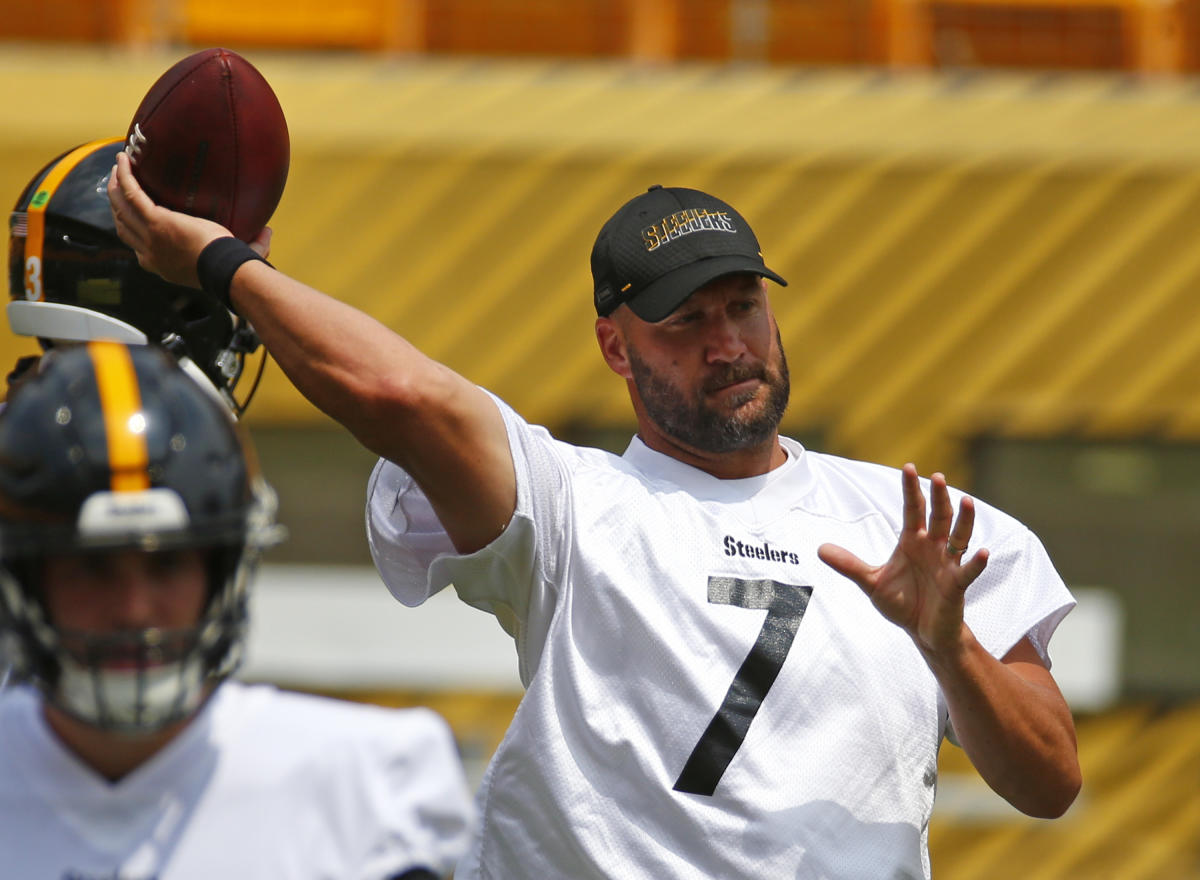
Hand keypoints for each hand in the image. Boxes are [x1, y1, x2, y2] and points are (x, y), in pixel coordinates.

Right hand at [107, 151, 269, 286]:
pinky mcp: (156, 220)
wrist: (226, 270)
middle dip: (117, 204)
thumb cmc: (234, 268)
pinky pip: (132, 193)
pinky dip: (125, 176)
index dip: (131, 228)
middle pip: (123, 225)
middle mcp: (150, 253)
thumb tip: (268, 232)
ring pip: (121, 207)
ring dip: (116, 186)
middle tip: (118, 184)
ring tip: (119, 168)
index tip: (132, 213)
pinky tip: (125, 159)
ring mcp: (150, 236)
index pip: (137, 246)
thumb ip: (253, 245)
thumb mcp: (235, 257)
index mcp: (161, 264)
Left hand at [817, 463, 988, 657]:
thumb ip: (849, 565)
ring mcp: (948, 564)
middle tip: (937, 476)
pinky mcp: (957, 585)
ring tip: (966, 500)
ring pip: (959, 537)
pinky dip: (977, 562)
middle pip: (938, 516)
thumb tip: (819, 549)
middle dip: (938, 497)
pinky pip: (969, 571)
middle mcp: (934, 547)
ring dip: (964, 520)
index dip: (911, 490)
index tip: (908, 467)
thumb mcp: (871, 583)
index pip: (913, 510)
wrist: (922, 632)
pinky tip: (984, 551)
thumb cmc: (902, 603)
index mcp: (913, 542)